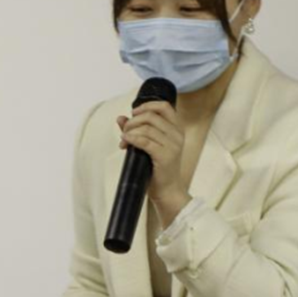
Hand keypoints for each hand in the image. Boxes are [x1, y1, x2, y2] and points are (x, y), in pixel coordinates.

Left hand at [118, 101, 188, 219]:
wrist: (167, 190)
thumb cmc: (157, 168)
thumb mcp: (148, 145)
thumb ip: (136, 130)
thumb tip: (120, 117)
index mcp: (177, 129)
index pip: (164, 107)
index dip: (147, 105)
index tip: (133, 112)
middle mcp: (177, 135)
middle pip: (151, 116)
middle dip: (133, 122)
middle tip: (124, 133)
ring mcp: (173, 145)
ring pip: (146, 128)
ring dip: (129, 132)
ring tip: (124, 141)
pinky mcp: (165, 156)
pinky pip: (145, 141)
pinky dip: (132, 139)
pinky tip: (125, 142)